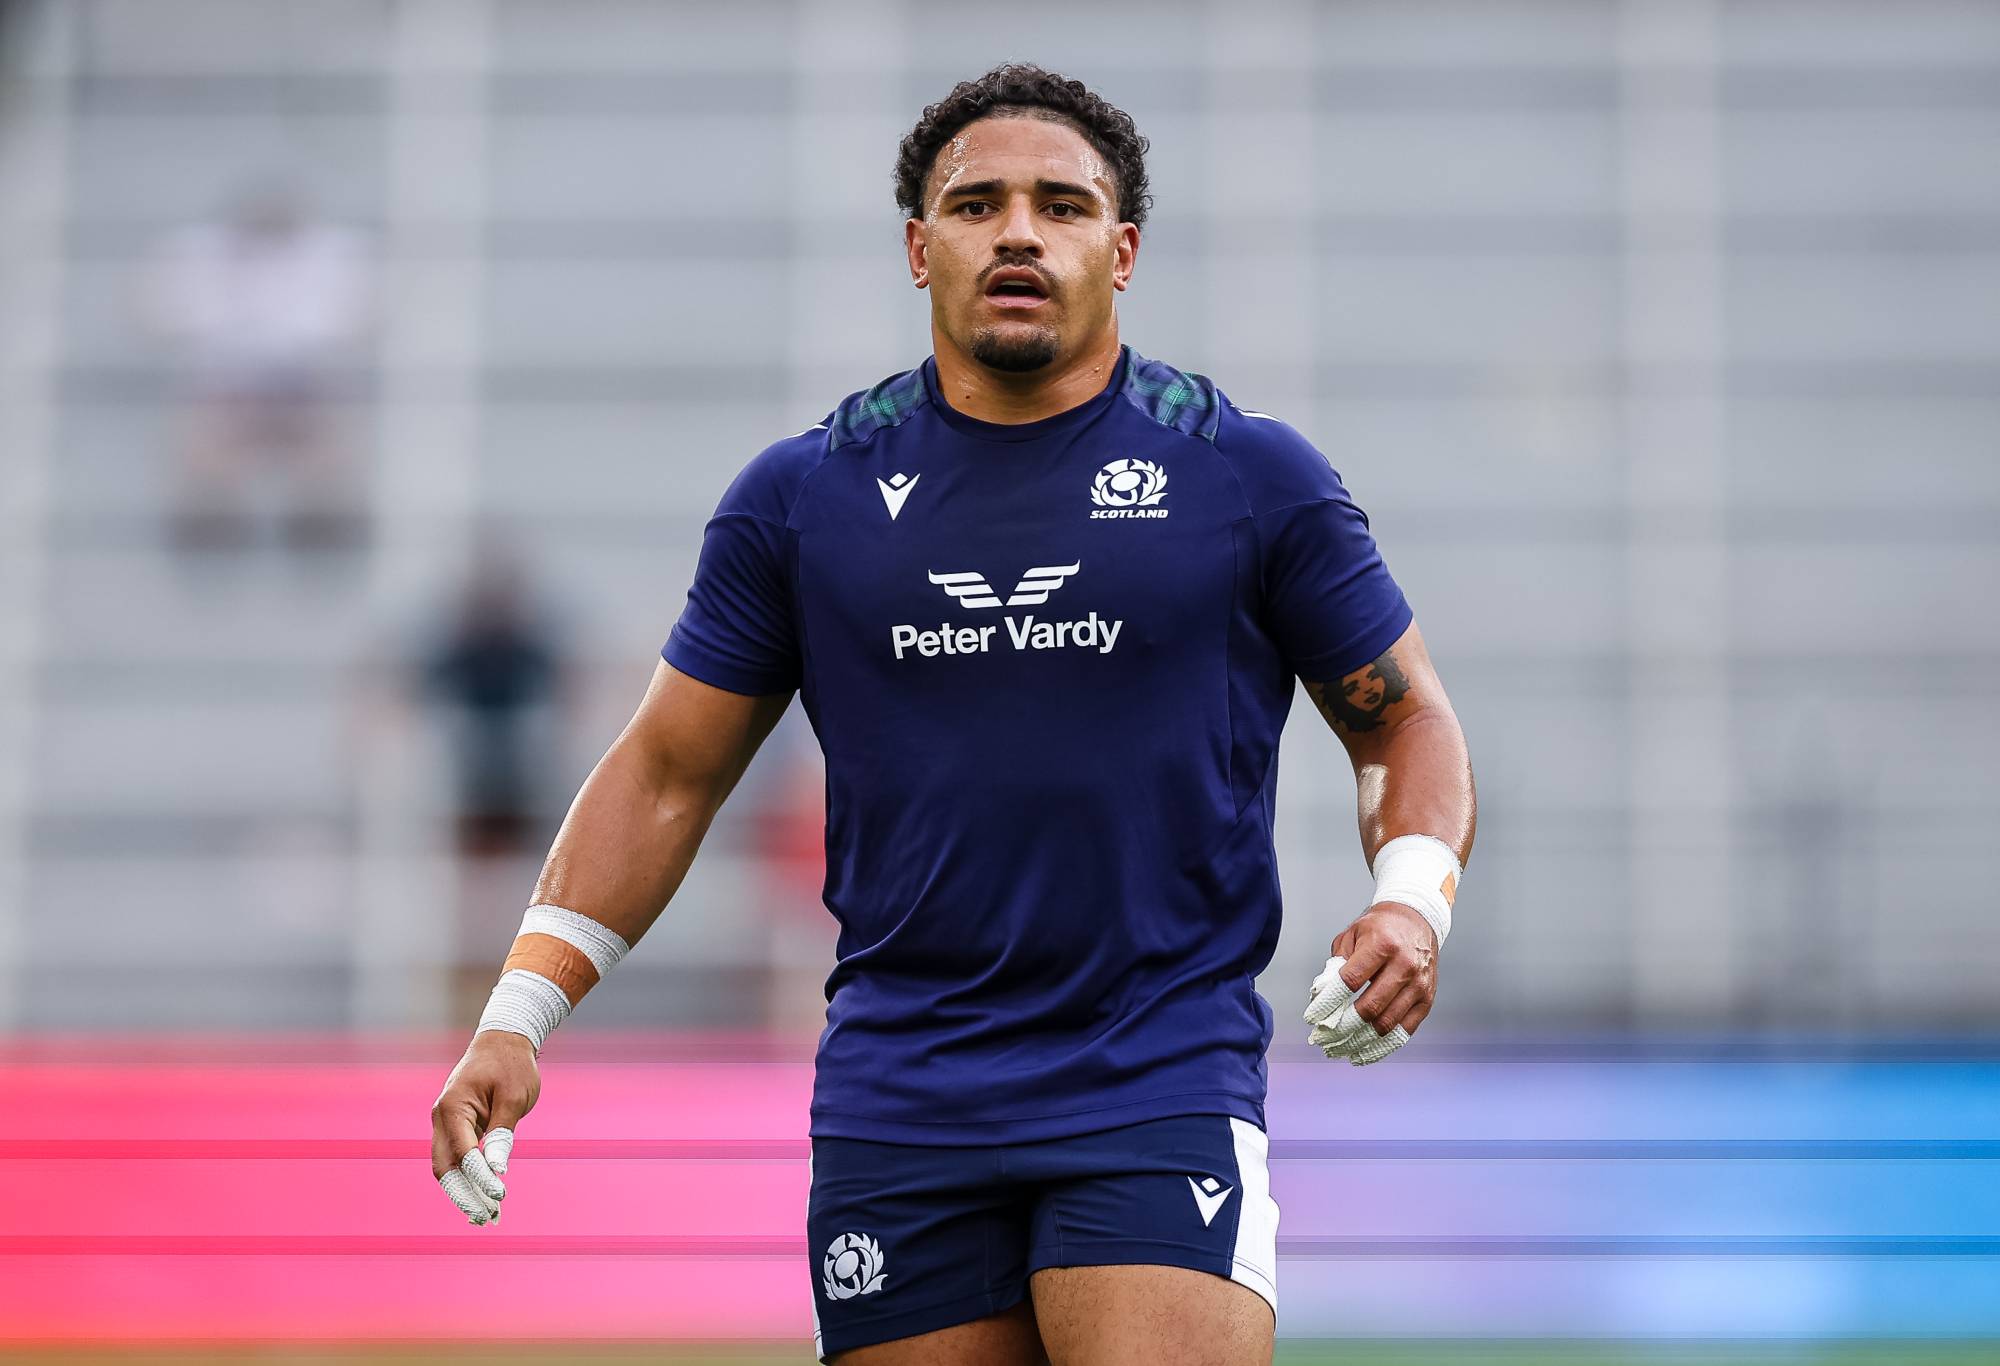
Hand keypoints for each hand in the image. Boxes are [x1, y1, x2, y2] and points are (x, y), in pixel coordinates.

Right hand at [430, 1029, 540, 1224]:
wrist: (505, 1039)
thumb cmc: (512, 1065)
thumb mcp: (514, 1098)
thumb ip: (502, 1134)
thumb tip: (496, 1171)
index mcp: (453, 1107)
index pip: (462, 1152)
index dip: (478, 1177)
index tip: (499, 1195)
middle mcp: (442, 1117)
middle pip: (444, 1166)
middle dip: (464, 1195)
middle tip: (488, 1218)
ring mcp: (446, 1123)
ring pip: (448, 1166)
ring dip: (465, 1191)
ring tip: (488, 1217)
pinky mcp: (457, 1127)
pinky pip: (457, 1157)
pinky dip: (469, 1177)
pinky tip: (484, 1197)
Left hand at [1301, 902, 1438, 1064]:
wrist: (1418, 920)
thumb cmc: (1380, 928)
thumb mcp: (1351, 935)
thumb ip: (1335, 964)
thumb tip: (1320, 994)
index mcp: (1382, 945)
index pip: (1350, 982)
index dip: (1328, 1003)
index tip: (1312, 1018)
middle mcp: (1404, 966)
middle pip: (1369, 1008)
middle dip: (1342, 1028)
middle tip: (1322, 1039)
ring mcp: (1418, 985)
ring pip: (1386, 1024)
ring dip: (1359, 1041)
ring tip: (1338, 1049)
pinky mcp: (1427, 1000)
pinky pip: (1404, 1031)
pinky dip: (1382, 1046)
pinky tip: (1362, 1053)